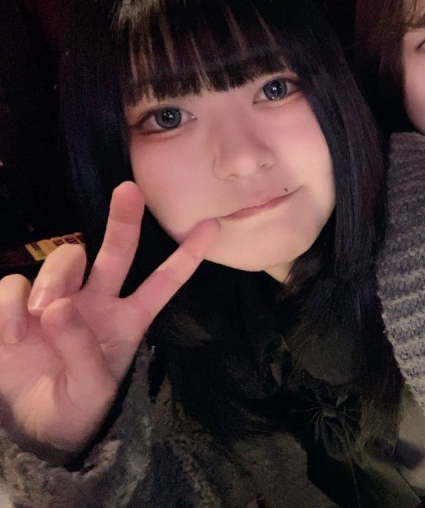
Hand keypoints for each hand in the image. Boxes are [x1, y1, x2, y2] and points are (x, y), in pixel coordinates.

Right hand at [0, 182, 217, 455]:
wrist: (37, 426)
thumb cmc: (79, 404)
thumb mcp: (92, 389)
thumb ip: (82, 350)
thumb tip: (58, 308)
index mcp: (128, 319)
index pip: (163, 283)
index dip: (186, 256)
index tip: (212, 226)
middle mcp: (98, 300)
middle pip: (116, 251)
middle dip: (124, 219)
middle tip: (130, 191)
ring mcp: (58, 299)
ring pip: (64, 258)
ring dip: (53, 280)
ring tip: (43, 316)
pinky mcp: (18, 306)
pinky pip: (13, 286)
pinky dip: (10, 307)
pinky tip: (13, 335)